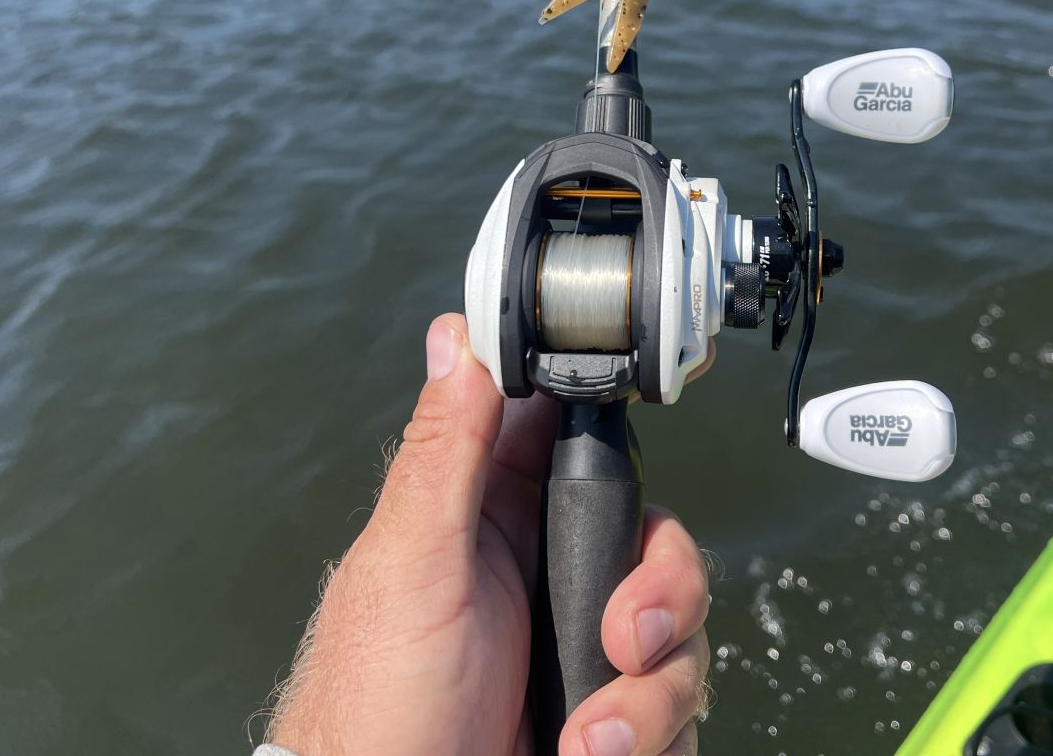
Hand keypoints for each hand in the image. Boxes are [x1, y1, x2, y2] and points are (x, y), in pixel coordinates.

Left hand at [265, 313, 712, 755]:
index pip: (577, 441)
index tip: (646, 459)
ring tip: (592, 739)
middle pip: (656, 539)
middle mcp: (547, 573)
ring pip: (679, 629)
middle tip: (622, 637)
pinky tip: (592, 755)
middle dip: (662, 592)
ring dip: (651, 691)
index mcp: (493, 516)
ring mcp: (581, 648)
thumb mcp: (410, 569)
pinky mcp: (613, 715)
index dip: (621, 438)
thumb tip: (458, 337)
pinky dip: (649, 738)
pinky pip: (678, 707)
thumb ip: (444, 453)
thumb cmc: (373, 711)